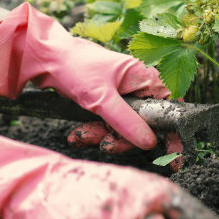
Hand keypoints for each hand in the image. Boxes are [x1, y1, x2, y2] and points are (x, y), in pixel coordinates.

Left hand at [0, 3, 169, 149]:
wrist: (46, 59)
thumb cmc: (76, 68)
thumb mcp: (101, 99)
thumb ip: (126, 122)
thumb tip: (150, 143)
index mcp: (146, 78)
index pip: (171, 110)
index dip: (173, 135)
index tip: (173, 159)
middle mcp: (139, 87)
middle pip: (147, 124)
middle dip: (124, 138)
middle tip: (106, 145)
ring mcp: (124, 95)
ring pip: (126, 127)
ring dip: (104, 136)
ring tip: (81, 136)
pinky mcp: (109, 102)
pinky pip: (110, 124)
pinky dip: (96, 131)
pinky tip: (78, 134)